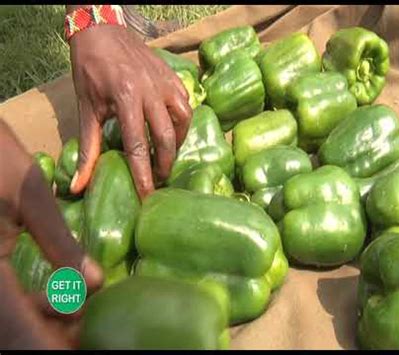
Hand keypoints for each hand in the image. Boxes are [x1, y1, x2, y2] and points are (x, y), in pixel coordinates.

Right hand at [0, 119, 102, 348]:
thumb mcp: (31, 199)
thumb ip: (61, 244)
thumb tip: (96, 283)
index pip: (17, 328)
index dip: (50, 346)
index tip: (81, 347)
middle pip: (11, 331)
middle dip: (49, 336)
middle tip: (86, 321)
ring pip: (5, 318)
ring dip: (39, 322)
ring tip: (76, 308)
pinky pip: (2, 300)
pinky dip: (27, 306)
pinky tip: (54, 295)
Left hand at [68, 15, 192, 198]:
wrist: (102, 31)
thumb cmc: (90, 69)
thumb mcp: (86, 109)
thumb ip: (88, 148)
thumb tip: (79, 185)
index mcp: (125, 98)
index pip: (138, 145)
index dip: (143, 175)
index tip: (147, 196)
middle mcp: (150, 91)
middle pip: (167, 137)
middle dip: (164, 163)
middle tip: (158, 178)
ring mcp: (165, 82)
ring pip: (183, 120)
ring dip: (178, 142)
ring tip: (167, 154)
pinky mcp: (172, 76)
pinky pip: (186, 104)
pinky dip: (182, 121)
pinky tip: (173, 129)